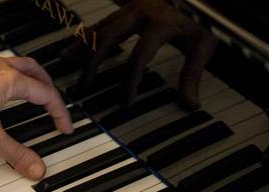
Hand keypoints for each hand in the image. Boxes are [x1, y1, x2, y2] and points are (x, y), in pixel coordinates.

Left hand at [0, 55, 72, 179]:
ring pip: (18, 65)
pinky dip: (10, 77)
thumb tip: (36, 168)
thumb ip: (15, 154)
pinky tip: (0, 90)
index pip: (47, 95)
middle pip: (37, 72)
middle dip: (50, 89)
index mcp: (10, 81)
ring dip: (31, 79)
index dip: (60, 113)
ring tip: (33, 94)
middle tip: (54, 106)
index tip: (64, 127)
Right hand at [64, 0, 216, 107]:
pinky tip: (75, 43)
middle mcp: (142, 11)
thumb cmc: (204, 16)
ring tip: (65, 60)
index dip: (129, 83)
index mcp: (160, 23)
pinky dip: (88, 33)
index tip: (124, 102)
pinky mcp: (130, 4)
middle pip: (108, 37)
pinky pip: (104, 20)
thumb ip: (192, 75)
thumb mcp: (203, 44)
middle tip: (84, 84)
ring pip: (101, 25)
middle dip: (93, 62)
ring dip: (82, 44)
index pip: (138, 58)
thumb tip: (190, 104)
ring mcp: (134, 5)